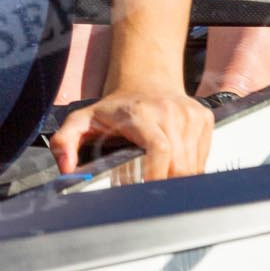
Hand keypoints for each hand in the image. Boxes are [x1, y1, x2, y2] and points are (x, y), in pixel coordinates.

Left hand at [49, 87, 212, 180]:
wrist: (146, 78)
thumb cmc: (114, 107)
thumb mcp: (83, 119)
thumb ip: (65, 141)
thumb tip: (66, 167)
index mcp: (140, 113)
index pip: (160, 148)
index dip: (157, 175)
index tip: (147, 192)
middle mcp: (169, 111)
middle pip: (180, 163)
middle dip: (167, 184)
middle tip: (150, 192)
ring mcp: (190, 114)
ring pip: (194, 164)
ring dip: (179, 179)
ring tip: (161, 177)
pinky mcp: (204, 118)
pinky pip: (203, 157)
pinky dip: (191, 168)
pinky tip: (174, 163)